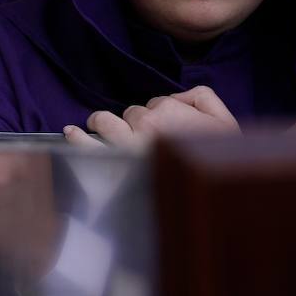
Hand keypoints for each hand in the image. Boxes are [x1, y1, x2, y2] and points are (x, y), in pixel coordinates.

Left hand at [68, 86, 239, 150]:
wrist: (209, 198)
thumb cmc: (217, 160)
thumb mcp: (224, 123)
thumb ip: (203, 97)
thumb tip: (176, 96)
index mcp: (167, 115)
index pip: (156, 105)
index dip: (160, 113)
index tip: (165, 127)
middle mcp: (142, 127)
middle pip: (132, 114)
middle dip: (136, 120)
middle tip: (142, 135)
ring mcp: (123, 147)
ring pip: (105, 122)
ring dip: (101, 121)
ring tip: (96, 124)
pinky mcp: (109, 165)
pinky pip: (85, 148)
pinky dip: (76, 138)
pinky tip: (70, 133)